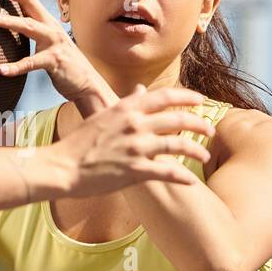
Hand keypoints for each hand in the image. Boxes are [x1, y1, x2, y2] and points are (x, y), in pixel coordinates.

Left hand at [0, 0, 103, 103]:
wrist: (87, 83)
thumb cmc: (61, 63)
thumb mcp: (45, 42)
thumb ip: (30, 30)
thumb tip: (6, 23)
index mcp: (45, 19)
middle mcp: (49, 26)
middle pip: (27, 0)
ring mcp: (53, 42)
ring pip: (29, 26)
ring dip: (8, 21)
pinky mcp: (54, 61)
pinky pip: (32, 63)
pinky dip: (16, 67)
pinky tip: (0, 70)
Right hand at [55, 85, 216, 195]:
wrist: (62, 167)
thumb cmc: (79, 143)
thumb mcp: (102, 115)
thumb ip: (126, 103)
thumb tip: (141, 90)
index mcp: (126, 108)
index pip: (164, 96)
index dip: (187, 97)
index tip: (201, 100)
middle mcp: (134, 124)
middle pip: (178, 119)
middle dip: (199, 124)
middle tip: (210, 130)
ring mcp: (135, 147)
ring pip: (178, 144)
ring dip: (196, 150)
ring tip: (205, 156)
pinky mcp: (134, 170)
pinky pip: (167, 171)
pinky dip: (182, 176)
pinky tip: (191, 180)